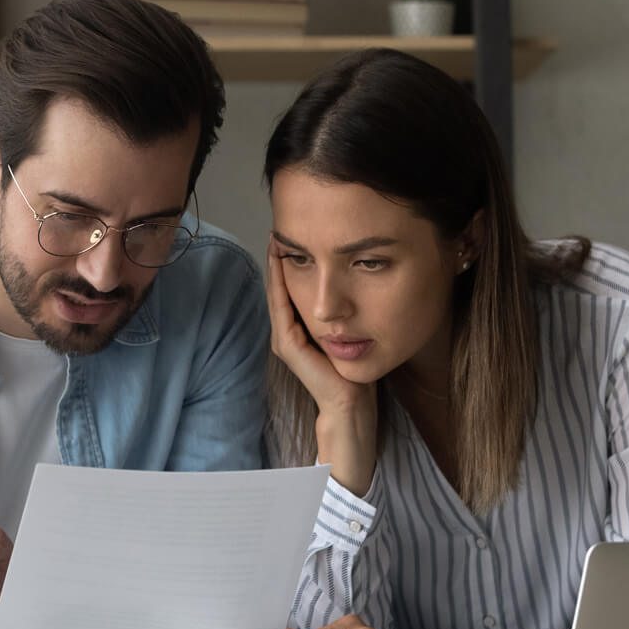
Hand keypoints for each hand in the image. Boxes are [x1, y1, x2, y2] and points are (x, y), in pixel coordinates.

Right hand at [265, 241, 373, 414]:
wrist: (351, 402)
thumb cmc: (353, 370)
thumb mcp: (347, 332)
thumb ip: (341, 313)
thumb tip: (350, 281)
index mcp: (298, 330)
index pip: (289, 289)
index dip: (288, 262)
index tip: (291, 235)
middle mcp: (286, 333)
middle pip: (279, 287)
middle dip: (279, 258)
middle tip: (279, 226)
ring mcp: (284, 339)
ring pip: (276, 293)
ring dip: (275, 266)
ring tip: (277, 237)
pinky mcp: (288, 345)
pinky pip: (282, 305)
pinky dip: (280, 281)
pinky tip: (282, 260)